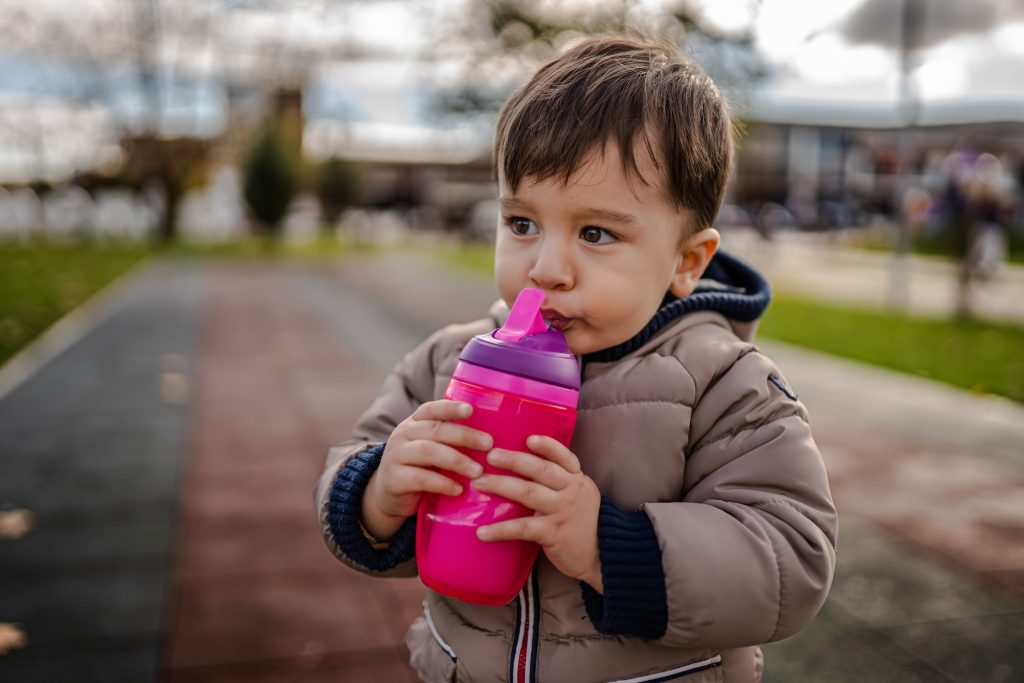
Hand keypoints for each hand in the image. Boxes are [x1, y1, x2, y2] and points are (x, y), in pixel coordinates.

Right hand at [361, 400, 492, 540]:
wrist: (388, 494)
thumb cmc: (419, 467)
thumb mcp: (431, 448)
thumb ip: (450, 440)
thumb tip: (491, 438)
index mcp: (414, 423)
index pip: (432, 409)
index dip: (451, 407)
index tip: (471, 409)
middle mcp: (403, 434)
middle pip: (436, 430)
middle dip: (465, 436)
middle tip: (488, 444)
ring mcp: (396, 456)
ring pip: (429, 452)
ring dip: (457, 460)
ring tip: (478, 471)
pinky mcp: (394, 479)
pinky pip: (421, 478)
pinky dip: (443, 483)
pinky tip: (459, 489)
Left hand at [472, 435, 602, 591]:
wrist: (604, 554)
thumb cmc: (583, 522)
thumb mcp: (579, 494)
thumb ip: (559, 481)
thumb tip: (522, 467)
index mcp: (576, 479)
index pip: (565, 457)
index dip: (548, 446)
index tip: (529, 439)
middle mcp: (570, 491)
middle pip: (541, 470)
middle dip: (514, 460)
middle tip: (491, 455)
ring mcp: (561, 511)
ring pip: (529, 493)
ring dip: (501, 486)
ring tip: (479, 483)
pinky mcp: (552, 533)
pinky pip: (523, 528)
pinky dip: (501, 529)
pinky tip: (482, 532)